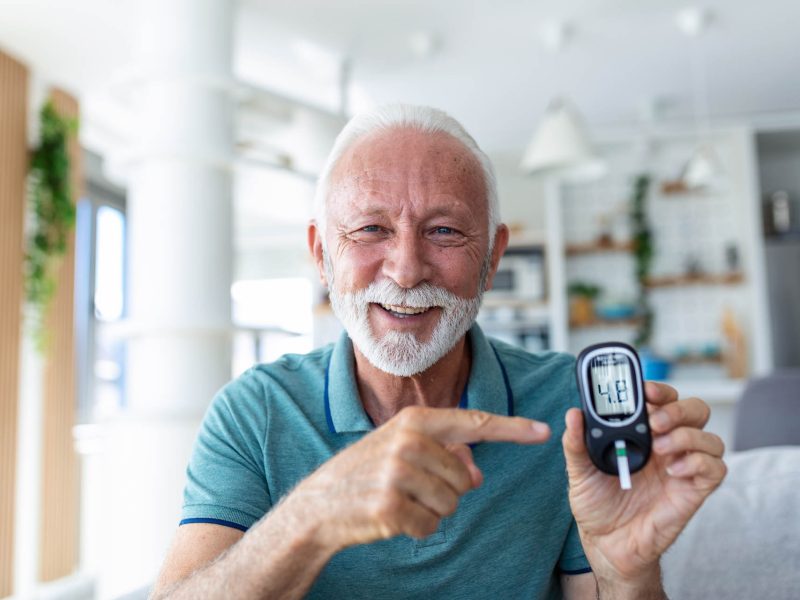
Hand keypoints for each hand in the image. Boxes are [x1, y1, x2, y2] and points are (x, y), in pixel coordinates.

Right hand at [283, 406, 550, 551]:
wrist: (319, 504)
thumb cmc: (365, 474)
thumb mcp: (401, 450)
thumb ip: (443, 454)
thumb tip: (476, 475)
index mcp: (414, 421)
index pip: (474, 423)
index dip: (513, 429)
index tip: (543, 431)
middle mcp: (408, 441)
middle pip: (465, 479)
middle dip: (447, 491)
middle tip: (412, 488)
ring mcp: (398, 473)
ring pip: (451, 504)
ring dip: (431, 510)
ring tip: (400, 500)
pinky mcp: (390, 506)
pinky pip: (430, 526)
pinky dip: (416, 528)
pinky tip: (392, 517)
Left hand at [562, 381, 726, 587]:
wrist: (606, 544)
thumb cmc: (596, 504)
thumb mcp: (579, 471)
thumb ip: (576, 443)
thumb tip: (573, 414)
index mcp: (642, 434)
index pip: (663, 400)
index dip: (660, 390)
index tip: (645, 391)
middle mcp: (667, 445)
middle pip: (694, 410)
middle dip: (678, 409)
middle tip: (655, 421)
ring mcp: (683, 467)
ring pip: (710, 437)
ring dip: (687, 436)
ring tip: (660, 449)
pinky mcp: (694, 491)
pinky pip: (715, 469)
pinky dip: (698, 463)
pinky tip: (673, 471)